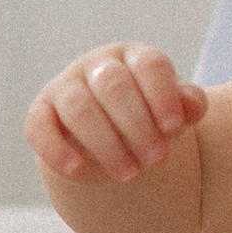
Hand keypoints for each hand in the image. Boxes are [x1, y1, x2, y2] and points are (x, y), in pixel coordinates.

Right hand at [25, 42, 204, 181]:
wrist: (113, 136)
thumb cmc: (150, 117)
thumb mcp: (173, 111)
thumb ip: (188, 105)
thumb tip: (192, 104)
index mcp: (134, 58)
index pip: (149, 64)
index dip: (162, 95)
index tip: (174, 129)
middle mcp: (97, 66)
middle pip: (113, 85)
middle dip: (137, 125)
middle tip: (157, 159)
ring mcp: (65, 87)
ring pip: (79, 108)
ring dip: (106, 143)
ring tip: (131, 174)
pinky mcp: (41, 114)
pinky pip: (39, 127)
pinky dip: (56, 150)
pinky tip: (78, 170)